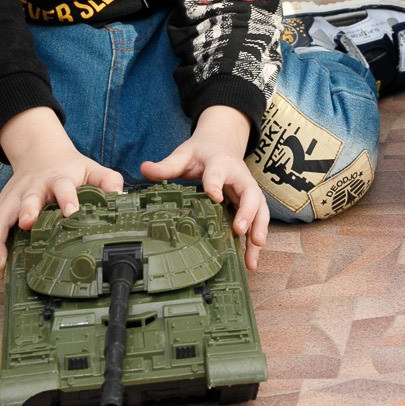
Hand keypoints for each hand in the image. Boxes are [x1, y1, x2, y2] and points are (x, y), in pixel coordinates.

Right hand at [0, 107, 123, 275]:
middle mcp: (33, 187)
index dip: (68, 198)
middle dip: (28, 210)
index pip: (64, 187)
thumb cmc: (70, 168)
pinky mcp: (2, 207)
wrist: (41, 153)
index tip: (72, 212)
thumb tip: (120, 199)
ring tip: (0, 263)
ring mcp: (14, 197)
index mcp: (59, 178)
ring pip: (2, 217)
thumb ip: (108, 181)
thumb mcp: (92, 169)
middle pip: (28, 198)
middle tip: (28, 223)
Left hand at [141, 106, 269, 270]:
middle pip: (251, 194)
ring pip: (260, 210)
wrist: (222, 144)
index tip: (214, 197)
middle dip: (248, 212)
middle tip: (240, 230)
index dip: (216, 184)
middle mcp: (240, 178)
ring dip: (258, 231)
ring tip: (252, 254)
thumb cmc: (202, 152)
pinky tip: (250, 261)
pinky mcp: (249, 203)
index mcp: (221, 163)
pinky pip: (257, 221)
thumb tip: (144, 168)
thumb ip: (167, 165)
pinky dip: (255, 241)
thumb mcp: (184, 155)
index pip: (218, 173)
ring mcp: (247, 191)